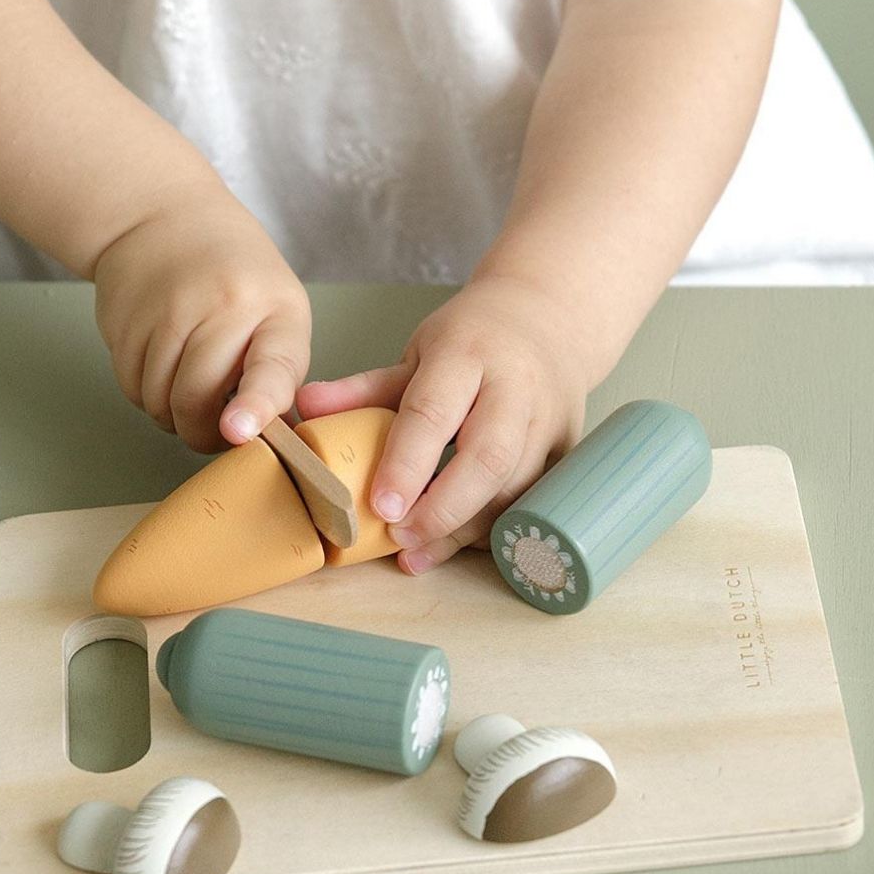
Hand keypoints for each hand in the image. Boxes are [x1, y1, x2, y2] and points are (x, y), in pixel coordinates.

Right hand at [93, 191, 310, 452]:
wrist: (164, 217)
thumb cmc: (235, 277)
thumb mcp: (277, 312)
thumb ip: (276, 375)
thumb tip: (273, 438)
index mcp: (275, 310)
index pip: (271, 366)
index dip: (256, 405)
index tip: (238, 431)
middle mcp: (222, 306)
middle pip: (197, 398)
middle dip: (202, 434)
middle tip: (211, 431)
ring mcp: (167, 310)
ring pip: (158, 401)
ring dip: (170, 416)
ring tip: (187, 392)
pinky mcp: (124, 319)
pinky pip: (131, 388)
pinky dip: (145, 395)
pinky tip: (161, 370)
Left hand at [295, 274, 619, 572]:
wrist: (549, 318)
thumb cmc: (472, 340)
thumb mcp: (417, 352)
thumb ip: (363, 388)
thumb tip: (305, 409)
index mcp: (467, 354)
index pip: (434, 412)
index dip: (407, 463)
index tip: (380, 505)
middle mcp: (516, 387)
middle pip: (487, 457)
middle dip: (443, 507)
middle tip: (400, 536)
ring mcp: (550, 420)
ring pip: (514, 487)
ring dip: (466, 529)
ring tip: (418, 555)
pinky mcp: (568, 449)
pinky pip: (534, 499)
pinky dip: (495, 528)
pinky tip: (458, 545)